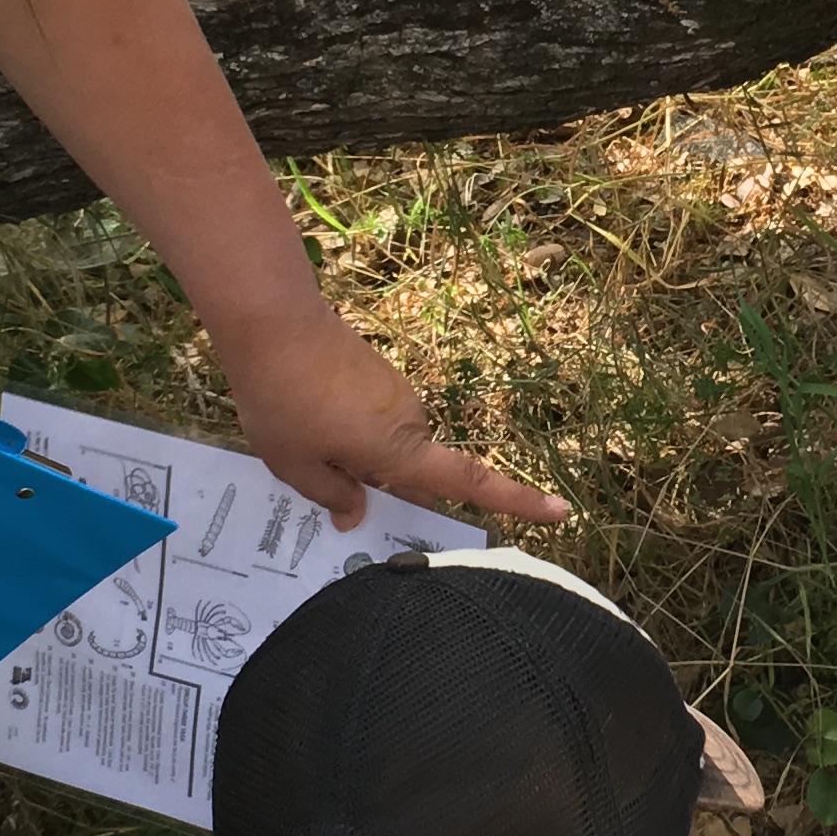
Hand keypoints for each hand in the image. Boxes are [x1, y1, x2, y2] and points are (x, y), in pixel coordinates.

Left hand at [219, 307, 568, 531]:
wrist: (273, 320)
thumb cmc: (285, 399)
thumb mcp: (294, 464)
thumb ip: (330, 495)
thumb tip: (356, 515)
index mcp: (400, 450)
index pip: (469, 484)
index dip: (518, 502)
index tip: (562, 512)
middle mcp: (412, 420)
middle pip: (413, 470)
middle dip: (379, 487)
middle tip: (324, 487)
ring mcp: (397, 394)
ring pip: (389, 445)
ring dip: (357, 455)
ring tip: (302, 443)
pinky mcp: (380, 376)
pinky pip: (375, 419)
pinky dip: (350, 429)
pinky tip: (305, 418)